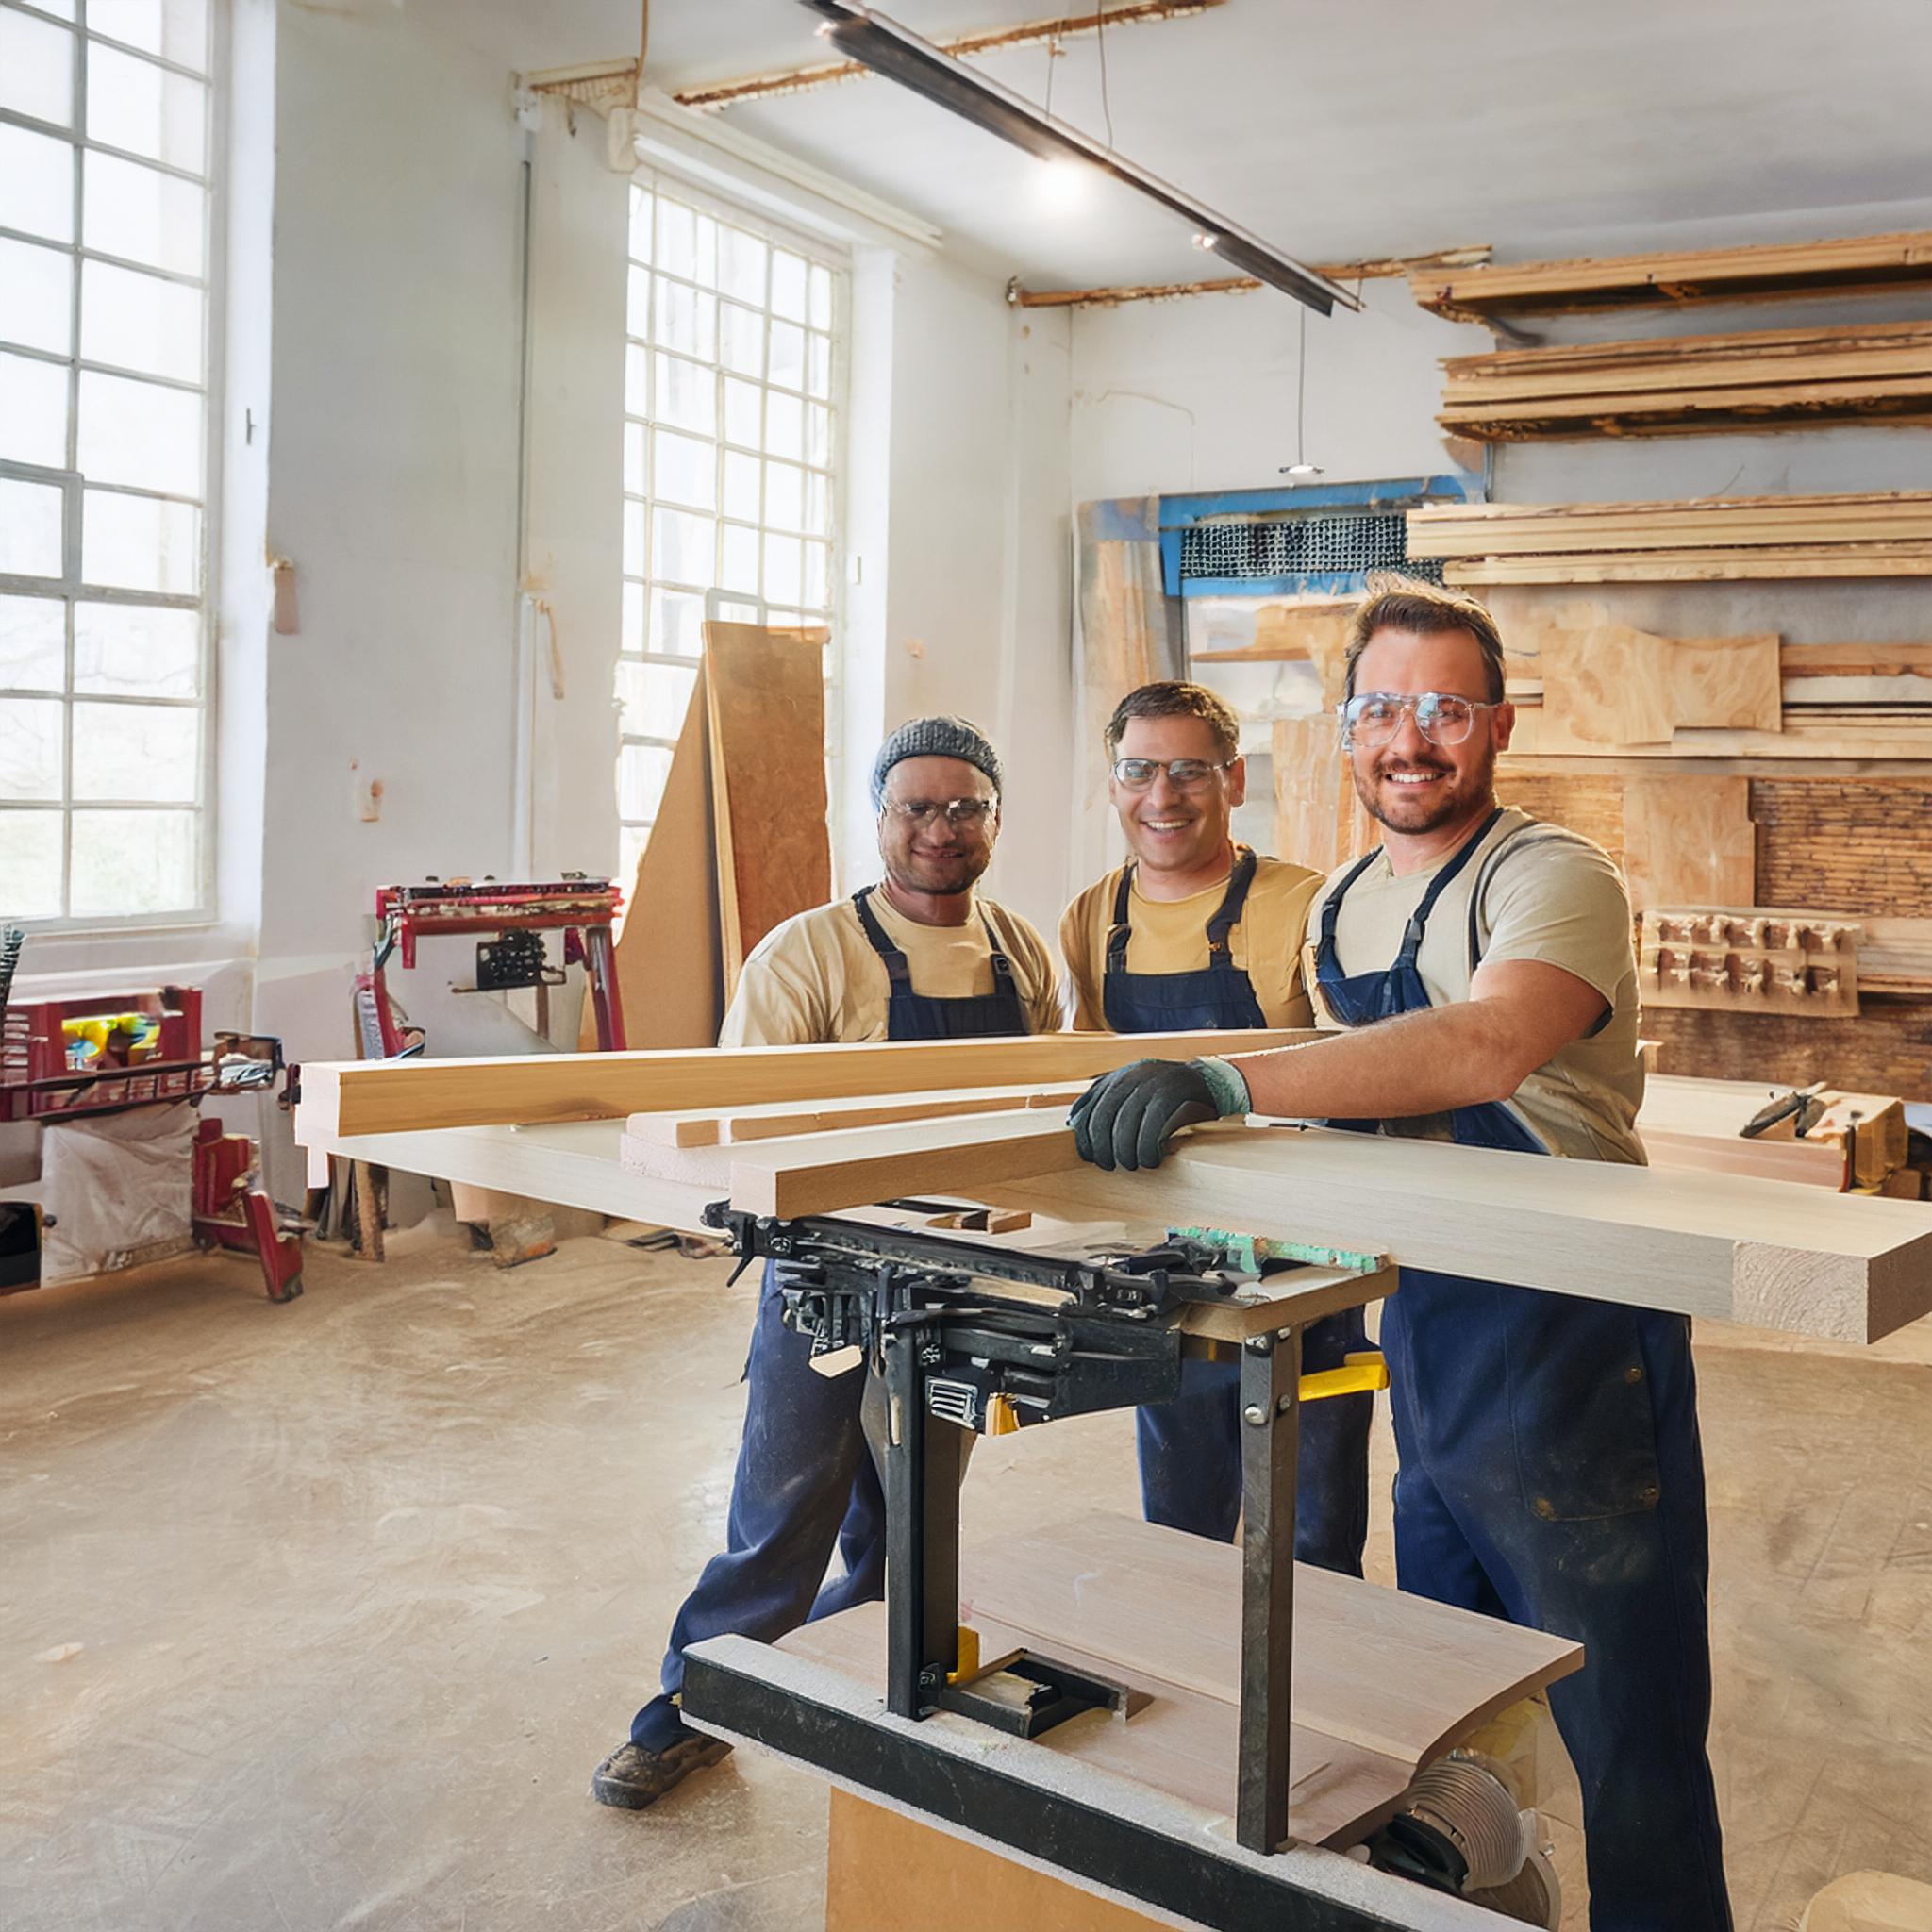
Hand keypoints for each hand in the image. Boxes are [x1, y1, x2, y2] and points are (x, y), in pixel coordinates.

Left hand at [1069, 1059, 1220, 1172]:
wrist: (1210, 1079)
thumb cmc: (1166, 1094)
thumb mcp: (1133, 1090)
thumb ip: (1105, 1100)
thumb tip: (1074, 1121)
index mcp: (1116, 1077)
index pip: (1086, 1110)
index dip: (1084, 1138)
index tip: (1090, 1158)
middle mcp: (1129, 1076)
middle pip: (1102, 1119)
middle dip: (1103, 1149)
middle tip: (1111, 1166)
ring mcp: (1150, 1082)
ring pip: (1125, 1124)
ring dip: (1126, 1151)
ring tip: (1133, 1165)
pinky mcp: (1171, 1092)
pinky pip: (1152, 1124)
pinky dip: (1148, 1147)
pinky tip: (1151, 1160)